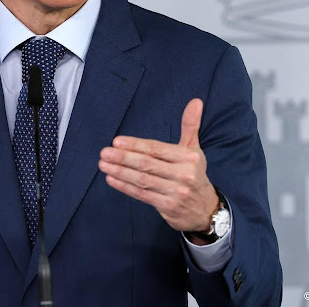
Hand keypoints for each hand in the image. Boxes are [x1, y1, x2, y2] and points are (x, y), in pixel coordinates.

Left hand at [98, 98, 218, 233]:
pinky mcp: (167, 207)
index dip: (135, 145)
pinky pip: (142, 195)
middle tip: (104, 152)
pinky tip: (112, 178)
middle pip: (147, 164)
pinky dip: (125, 187)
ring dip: (120, 172)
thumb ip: (190, 125)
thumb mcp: (194, 149)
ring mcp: (176, 192)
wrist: (205, 208)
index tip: (116, 141)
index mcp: (188, 158)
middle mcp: (183, 174)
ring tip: (103, 164)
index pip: (156, 149)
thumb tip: (195, 101)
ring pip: (142, 180)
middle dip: (123, 158)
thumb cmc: (194, 173)